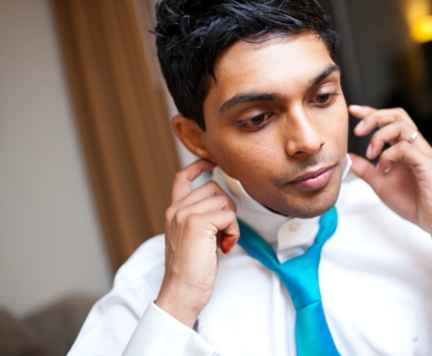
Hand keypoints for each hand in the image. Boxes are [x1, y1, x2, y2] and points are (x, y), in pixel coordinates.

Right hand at [155, 160, 238, 326]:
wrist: (182, 292)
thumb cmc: (192, 270)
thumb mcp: (193, 238)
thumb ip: (201, 218)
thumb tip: (223, 206)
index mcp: (173, 212)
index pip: (181, 178)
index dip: (197, 166)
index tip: (210, 162)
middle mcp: (176, 210)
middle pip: (214, 188)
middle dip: (226, 208)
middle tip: (222, 233)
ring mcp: (184, 215)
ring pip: (223, 201)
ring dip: (231, 222)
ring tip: (222, 241)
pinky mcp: (196, 224)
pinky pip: (228, 215)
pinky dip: (234, 231)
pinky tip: (225, 246)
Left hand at [348, 105, 431, 249]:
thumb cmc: (414, 202)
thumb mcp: (381, 185)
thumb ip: (367, 171)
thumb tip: (350, 158)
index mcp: (405, 147)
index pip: (389, 121)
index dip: (371, 112)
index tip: (353, 110)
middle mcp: (415, 146)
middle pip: (397, 115)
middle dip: (374, 117)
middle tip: (358, 131)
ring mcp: (423, 153)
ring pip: (402, 127)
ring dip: (380, 136)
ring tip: (371, 154)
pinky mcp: (427, 164)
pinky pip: (406, 148)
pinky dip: (389, 154)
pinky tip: (383, 168)